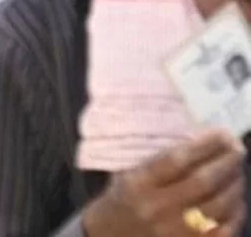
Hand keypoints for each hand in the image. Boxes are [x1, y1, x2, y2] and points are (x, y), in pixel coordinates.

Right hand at [84, 130, 246, 236]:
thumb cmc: (122, 199)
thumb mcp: (129, 174)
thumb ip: (158, 160)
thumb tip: (200, 141)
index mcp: (137, 184)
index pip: (177, 160)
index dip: (204, 145)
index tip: (221, 133)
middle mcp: (156, 208)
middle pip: (202, 181)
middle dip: (226, 162)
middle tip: (237, 148)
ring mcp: (175, 231)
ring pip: (219, 205)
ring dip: (234, 184)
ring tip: (237, 171)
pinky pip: (224, 229)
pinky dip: (236, 212)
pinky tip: (236, 199)